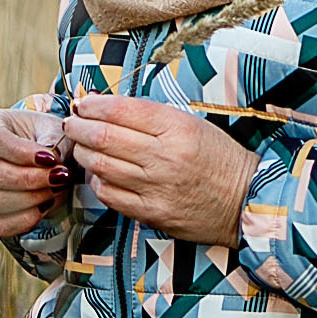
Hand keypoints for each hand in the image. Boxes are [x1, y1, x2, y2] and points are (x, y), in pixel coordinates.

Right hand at [0, 102, 70, 240]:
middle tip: (59, 177)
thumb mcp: (53, 128)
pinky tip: (45, 206)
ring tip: (55, 190)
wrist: (46, 157)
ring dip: (29, 200)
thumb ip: (52, 139)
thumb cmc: (46, 137)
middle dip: (28, 180)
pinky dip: (24, 220)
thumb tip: (51, 156)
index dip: (22, 152)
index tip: (51, 158)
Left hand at [65, 96, 256, 246]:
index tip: (83, 103)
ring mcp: (156, 188)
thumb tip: (107, 108)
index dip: (93, 105)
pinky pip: (111, 196)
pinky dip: (97, 182)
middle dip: (79, 127)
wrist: (245, 200)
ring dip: (83, 154)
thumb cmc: (218, 157)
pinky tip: (97, 174)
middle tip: (71, 123)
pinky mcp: (152, 213)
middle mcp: (164, 156)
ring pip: (101, 166)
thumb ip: (151, 116)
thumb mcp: (192, 123)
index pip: (121, 110)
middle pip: (104, 137)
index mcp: (176, 127)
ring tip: (80, 146)